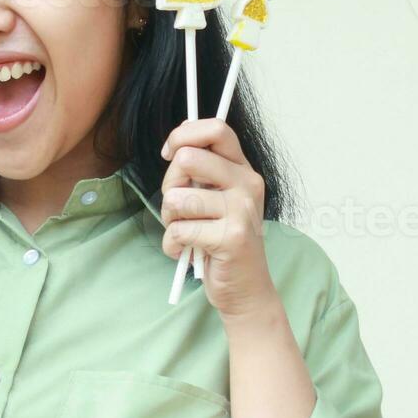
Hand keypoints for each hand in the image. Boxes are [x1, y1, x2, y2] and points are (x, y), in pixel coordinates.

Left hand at [159, 117, 277, 320]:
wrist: (246, 289)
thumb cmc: (221, 242)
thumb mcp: (216, 200)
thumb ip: (201, 173)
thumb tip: (176, 146)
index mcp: (243, 170)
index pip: (216, 128)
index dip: (183, 135)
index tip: (170, 154)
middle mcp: (248, 184)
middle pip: (188, 159)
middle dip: (169, 186)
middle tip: (179, 210)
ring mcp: (242, 210)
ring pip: (176, 199)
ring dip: (170, 221)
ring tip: (186, 233)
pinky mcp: (231, 237)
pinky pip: (178, 231)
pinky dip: (172, 246)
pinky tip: (187, 252)